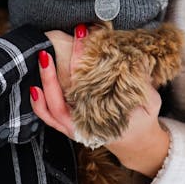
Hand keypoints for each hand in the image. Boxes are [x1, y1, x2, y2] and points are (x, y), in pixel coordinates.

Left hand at [32, 26, 169, 177]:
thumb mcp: (150, 101)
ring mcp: (73, 128)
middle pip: (64, 99)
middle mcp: (86, 126)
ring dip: (45, 83)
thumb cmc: (142, 117)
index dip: (84, 65)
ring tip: (43, 58)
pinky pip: (48, 117)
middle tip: (56, 47)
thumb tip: (133, 57)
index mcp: (105, 120)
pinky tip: (34, 86)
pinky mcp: (67, 126)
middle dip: (58, 72)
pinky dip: (39, 104)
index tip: (85, 42)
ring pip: (52, 109)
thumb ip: (142, 83)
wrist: (134, 141)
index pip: (89, 90)